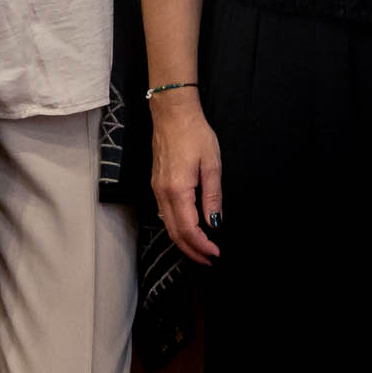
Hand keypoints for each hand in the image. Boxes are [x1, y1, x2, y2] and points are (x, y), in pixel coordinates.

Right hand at [148, 91, 222, 262]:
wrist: (172, 113)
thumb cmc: (194, 134)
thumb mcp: (211, 164)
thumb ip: (212, 196)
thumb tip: (214, 223)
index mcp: (177, 190)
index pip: (188, 229)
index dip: (201, 246)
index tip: (215, 253)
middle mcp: (162, 193)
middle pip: (174, 233)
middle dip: (191, 250)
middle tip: (209, 260)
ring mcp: (156, 189)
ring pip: (167, 225)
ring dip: (183, 241)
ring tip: (201, 250)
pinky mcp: (156, 183)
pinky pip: (164, 214)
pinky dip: (176, 228)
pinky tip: (188, 229)